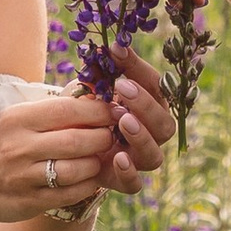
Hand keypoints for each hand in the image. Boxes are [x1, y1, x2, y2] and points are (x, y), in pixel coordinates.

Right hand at [0, 85, 120, 224]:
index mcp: (17, 119)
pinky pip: (70, 194)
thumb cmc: (3, 145)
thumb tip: (95, 93)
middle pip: (77, 140)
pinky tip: (90, 178)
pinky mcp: (30, 202)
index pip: (67, 109)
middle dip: (103, 138)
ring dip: (96, 164)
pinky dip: (87, 186)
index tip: (113, 112)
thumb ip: (53, 109)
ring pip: (76, 170)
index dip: (98, 110)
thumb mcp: (18, 119)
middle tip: (112, 136)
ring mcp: (23, 177)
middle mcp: (19, 147)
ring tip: (100, 158)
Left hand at [99, 45, 173, 191]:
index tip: (117, 53)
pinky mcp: (122, 180)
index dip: (139, 70)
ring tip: (123, 121)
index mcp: (149, 107)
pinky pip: (135, 184)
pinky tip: (117, 157)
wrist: (65, 144)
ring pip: (154, 155)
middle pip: (164, 124)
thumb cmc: (85, 108)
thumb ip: (100, 71)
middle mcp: (150, 134)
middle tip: (123, 89)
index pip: (157, 86)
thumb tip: (105, 46)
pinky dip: (129, 173)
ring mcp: (138, 159)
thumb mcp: (90, 87)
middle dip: (145, 105)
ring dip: (141, 137)